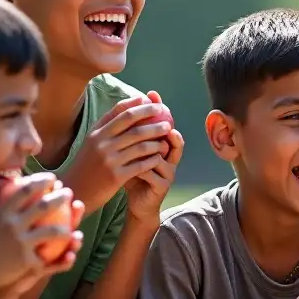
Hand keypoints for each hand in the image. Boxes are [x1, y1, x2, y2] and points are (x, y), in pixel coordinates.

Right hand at [0, 175, 82, 291]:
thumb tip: (1, 190)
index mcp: (1, 214)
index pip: (24, 191)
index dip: (40, 182)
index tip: (51, 178)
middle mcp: (13, 226)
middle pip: (43, 207)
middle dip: (59, 197)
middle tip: (68, 192)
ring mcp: (21, 244)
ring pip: (52, 232)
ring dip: (67, 227)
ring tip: (74, 225)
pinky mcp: (26, 262)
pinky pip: (48, 259)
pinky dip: (62, 257)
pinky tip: (71, 254)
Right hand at [62, 94, 174, 214]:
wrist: (76, 192)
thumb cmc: (86, 166)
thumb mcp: (91, 144)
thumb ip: (106, 129)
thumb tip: (125, 111)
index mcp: (96, 133)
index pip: (118, 111)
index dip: (135, 103)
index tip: (148, 99)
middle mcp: (101, 143)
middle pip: (132, 124)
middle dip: (151, 117)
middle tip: (166, 117)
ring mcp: (109, 159)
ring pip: (140, 145)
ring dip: (157, 139)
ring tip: (167, 137)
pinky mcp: (116, 176)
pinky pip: (141, 164)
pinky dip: (153, 159)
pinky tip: (161, 156)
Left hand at [124, 92, 183, 223]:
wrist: (137, 203)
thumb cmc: (133, 176)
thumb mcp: (131, 153)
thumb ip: (131, 133)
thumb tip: (124, 105)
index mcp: (164, 148)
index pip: (167, 124)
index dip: (162, 109)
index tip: (152, 95)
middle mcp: (171, 159)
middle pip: (174, 138)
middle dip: (162, 124)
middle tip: (153, 111)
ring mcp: (169, 173)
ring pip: (161, 154)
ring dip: (148, 147)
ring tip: (135, 143)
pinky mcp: (163, 186)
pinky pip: (152, 172)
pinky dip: (140, 166)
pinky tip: (128, 164)